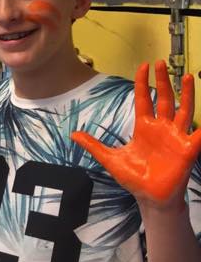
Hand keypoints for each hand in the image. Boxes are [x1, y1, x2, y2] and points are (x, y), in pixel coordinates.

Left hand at [72, 61, 197, 206]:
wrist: (149, 198)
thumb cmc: (134, 178)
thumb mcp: (110, 159)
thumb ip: (94, 145)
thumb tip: (73, 134)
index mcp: (144, 127)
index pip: (144, 99)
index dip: (143, 83)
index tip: (143, 66)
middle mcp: (162, 128)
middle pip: (164, 99)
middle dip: (163, 81)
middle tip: (160, 63)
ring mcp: (176, 137)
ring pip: (183, 110)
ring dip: (186, 93)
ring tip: (186, 76)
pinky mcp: (187, 150)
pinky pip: (198, 135)